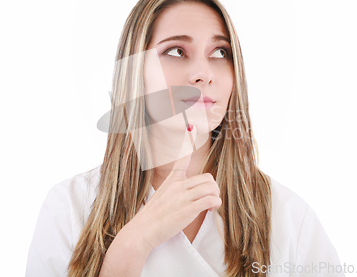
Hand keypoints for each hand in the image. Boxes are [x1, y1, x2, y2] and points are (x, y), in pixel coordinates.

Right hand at [129, 124, 221, 250]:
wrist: (141, 232)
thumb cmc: (150, 218)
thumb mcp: (161, 197)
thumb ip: (174, 192)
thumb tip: (186, 194)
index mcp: (171, 180)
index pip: (182, 157)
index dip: (187, 140)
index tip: (191, 126)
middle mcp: (178, 185)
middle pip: (207, 178)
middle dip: (212, 188)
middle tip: (209, 200)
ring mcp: (183, 196)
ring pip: (212, 186)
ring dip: (215, 196)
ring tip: (209, 206)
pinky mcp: (189, 209)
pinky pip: (212, 199)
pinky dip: (215, 204)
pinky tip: (209, 210)